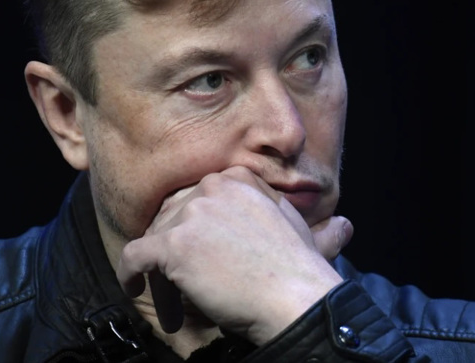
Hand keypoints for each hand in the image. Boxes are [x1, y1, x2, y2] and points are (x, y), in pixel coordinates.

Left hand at [115, 166, 350, 343]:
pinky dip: (130, 274)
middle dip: (174, 247)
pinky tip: (135, 287)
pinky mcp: (173, 244)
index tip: (195, 250)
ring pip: (154, 236)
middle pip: (172, 215)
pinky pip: (133, 255)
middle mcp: (212, 186)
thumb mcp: (303, 232)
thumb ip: (307, 222)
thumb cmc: (301, 270)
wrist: (294, 296)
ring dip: (159, 269)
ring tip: (173, 297)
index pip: (196, 196)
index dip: (192, 226)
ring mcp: (191, 213)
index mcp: (239, 177)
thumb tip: (344, 226)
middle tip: (183, 279)